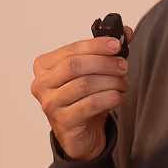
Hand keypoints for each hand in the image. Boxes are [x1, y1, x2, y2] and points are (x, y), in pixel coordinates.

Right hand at [31, 25, 133, 159]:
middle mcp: (42, 84)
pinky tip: (119, 96)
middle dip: (105, 63)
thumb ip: (106, 51)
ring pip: (84, 85)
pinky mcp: (64, 122)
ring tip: (123, 83)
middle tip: (123, 66)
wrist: (81, 134)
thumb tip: (125, 32)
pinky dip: (109, 97)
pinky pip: (90, 104)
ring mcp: (51, 104)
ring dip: (110, 81)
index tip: (116, 44)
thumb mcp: (92, 72)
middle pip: (75, 66)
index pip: (71, 50)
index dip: (96, 45)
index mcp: (44, 66)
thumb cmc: (83, 99)